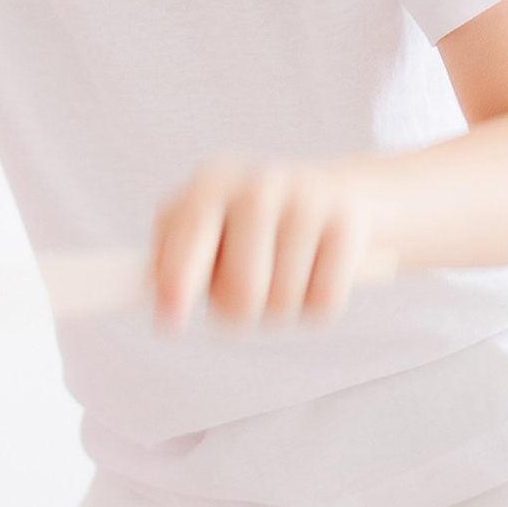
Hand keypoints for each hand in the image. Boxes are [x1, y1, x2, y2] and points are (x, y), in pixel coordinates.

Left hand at [149, 158, 376, 329]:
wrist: (338, 194)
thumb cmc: (249, 225)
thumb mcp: (204, 227)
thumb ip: (170, 260)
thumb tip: (159, 299)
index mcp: (210, 184)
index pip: (191, 233)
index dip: (179, 281)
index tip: (170, 321)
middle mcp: (257, 185)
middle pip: (239, 292)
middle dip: (240, 310)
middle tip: (248, 290)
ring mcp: (305, 201)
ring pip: (281, 304)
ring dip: (280, 309)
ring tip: (284, 274)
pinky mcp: (348, 224)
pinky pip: (323, 303)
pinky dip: (316, 307)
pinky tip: (315, 273)